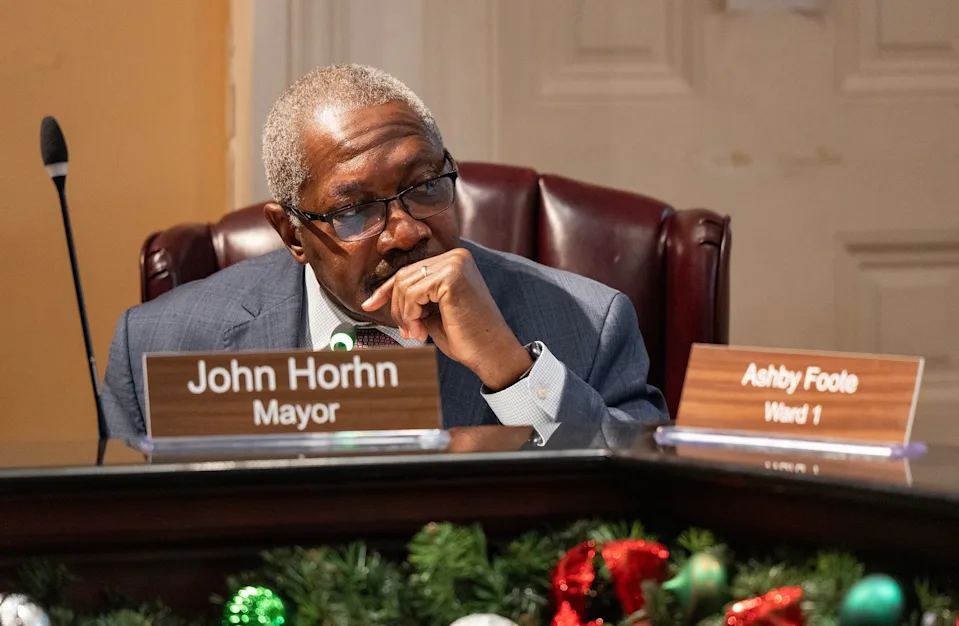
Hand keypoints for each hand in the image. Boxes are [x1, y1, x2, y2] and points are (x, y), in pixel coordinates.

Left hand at [361, 248, 531, 390]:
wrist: (491, 353)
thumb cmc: (466, 336)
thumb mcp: (432, 312)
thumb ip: (414, 299)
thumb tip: (378, 297)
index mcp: (454, 261)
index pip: (410, 271)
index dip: (386, 290)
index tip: (368, 305)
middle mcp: (456, 256)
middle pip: (403, 276)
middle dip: (398, 308)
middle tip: (410, 333)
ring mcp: (455, 264)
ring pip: (404, 285)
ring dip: (404, 316)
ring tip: (419, 334)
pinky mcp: (451, 277)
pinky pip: (412, 294)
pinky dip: (410, 316)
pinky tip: (422, 331)